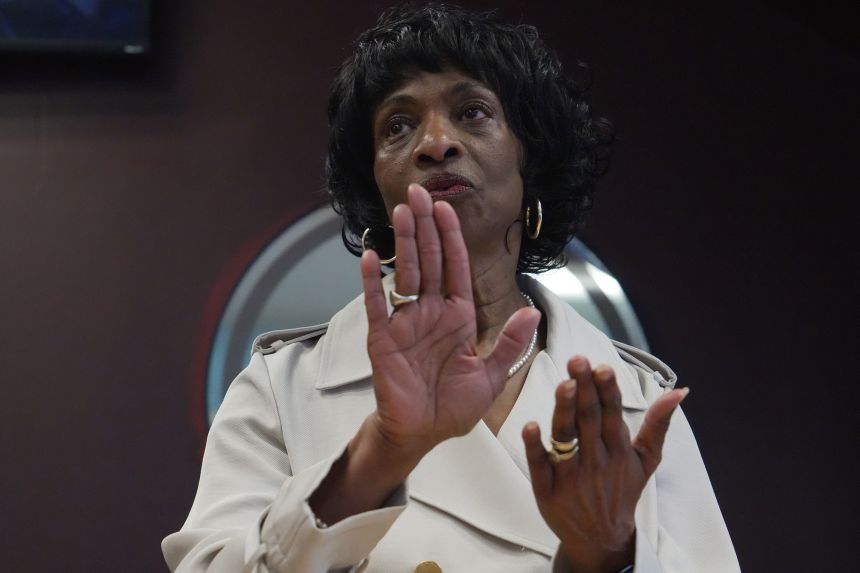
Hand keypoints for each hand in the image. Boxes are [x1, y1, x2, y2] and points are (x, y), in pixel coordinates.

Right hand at [360, 184, 539, 460]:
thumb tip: (532, 310)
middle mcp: (431, 312)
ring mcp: (405, 323)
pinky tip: (371, 256)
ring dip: (403, 243)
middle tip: (417, 193)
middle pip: (429, 260)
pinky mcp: (383, 339)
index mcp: (458, 316)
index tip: (446, 207)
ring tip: (400, 212)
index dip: (451, 236)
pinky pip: (377, 306)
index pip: (455, 267)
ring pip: (405, 274)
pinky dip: (372, 282)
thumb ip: (509, 343)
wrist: (423, 434)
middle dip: (425, 226)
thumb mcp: (491, 376)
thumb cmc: (455, 407)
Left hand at [521, 356, 688, 572]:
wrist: (601, 539)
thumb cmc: (622, 491)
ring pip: (565, 438)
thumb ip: (658, 425)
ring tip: (562, 384)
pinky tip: (530, 425)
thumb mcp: (647, 461)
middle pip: (588, 420)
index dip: (607, 390)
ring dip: (563, 410)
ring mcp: (570, 477)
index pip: (612, 414)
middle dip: (583, 389)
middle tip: (577, 360)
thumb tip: (678, 392)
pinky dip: (535, 446)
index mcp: (619, 451)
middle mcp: (596, 462)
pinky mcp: (547, 491)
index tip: (602, 366)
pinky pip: (539, 465)